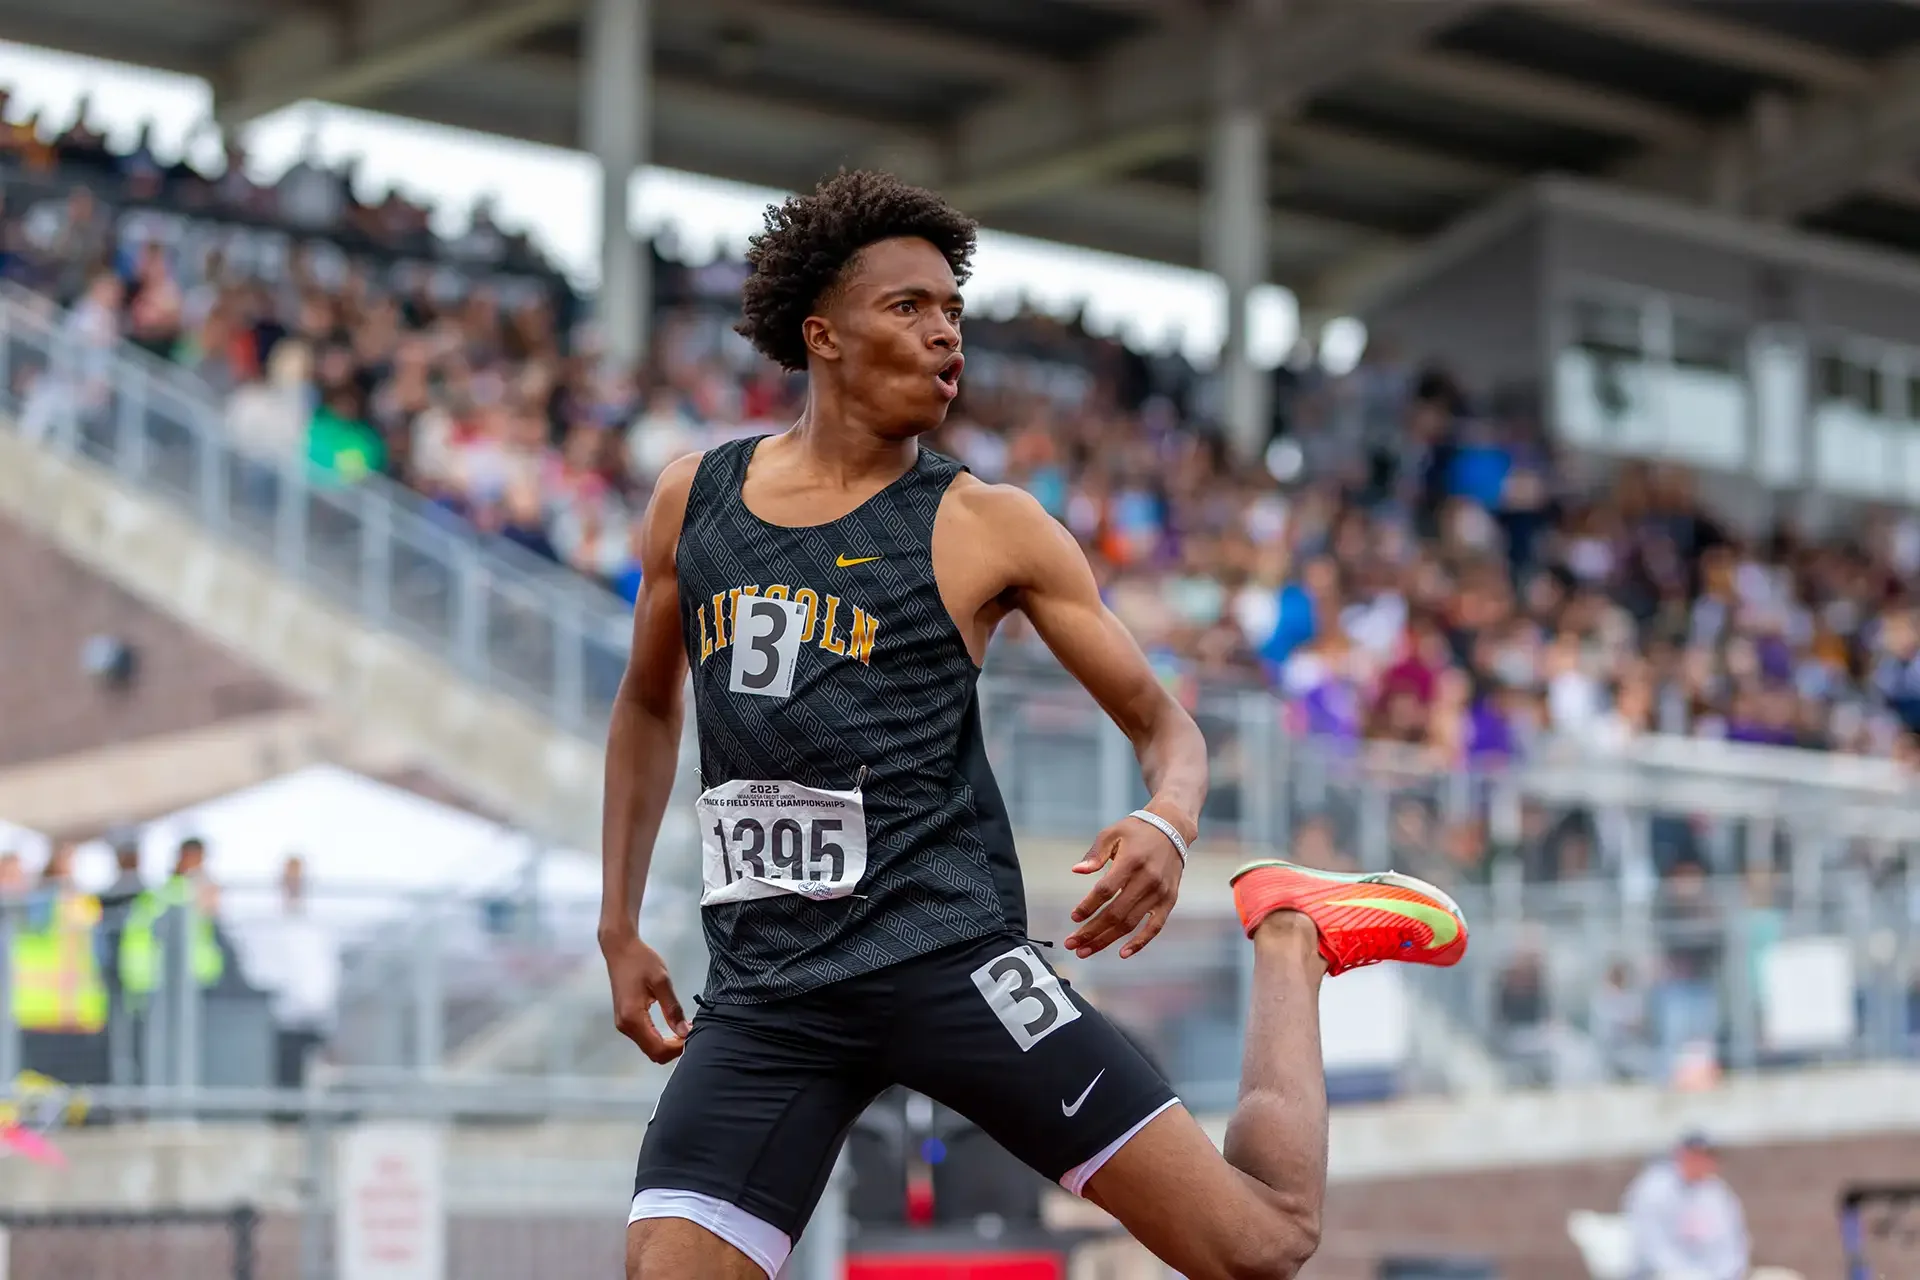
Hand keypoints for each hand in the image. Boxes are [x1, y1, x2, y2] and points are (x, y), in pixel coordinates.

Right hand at [603, 934, 690, 1062]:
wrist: (620, 949)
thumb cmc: (641, 961)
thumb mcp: (661, 981)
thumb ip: (673, 1008)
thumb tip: (685, 1032)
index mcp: (633, 1018)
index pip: (657, 1048)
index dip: (677, 1048)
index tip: (692, 1035)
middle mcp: (625, 1026)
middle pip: (652, 1053)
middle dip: (673, 1049)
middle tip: (690, 1032)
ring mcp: (622, 1025)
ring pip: (648, 1047)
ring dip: (667, 1044)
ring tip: (684, 1028)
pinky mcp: (624, 1020)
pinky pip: (643, 1038)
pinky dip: (659, 1038)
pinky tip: (672, 1026)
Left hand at [1062, 811, 1186, 959]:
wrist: (1172, 827)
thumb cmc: (1138, 830)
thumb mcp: (1112, 833)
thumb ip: (1095, 854)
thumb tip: (1077, 871)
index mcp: (1131, 861)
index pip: (1106, 890)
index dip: (1088, 906)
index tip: (1074, 918)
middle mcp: (1147, 879)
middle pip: (1116, 913)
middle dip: (1091, 931)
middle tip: (1072, 944)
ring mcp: (1160, 892)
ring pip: (1131, 923)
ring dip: (1107, 939)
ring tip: (1086, 950)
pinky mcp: (1169, 900)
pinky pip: (1155, 927)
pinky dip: (1140, 942)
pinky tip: (1123, 953)